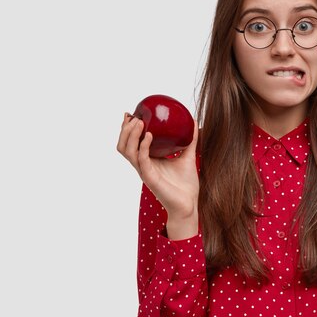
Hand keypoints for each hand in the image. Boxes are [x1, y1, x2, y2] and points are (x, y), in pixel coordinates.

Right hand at [117, 113, 198, 236]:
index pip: (131, 142)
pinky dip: (143, 146)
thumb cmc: (186, 184)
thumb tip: (193, 121)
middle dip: (124, 130)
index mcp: (148, 160)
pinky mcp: (150, 178)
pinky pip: (142, 160)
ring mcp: (144, 172)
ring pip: (127, 151)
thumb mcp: (188, 155)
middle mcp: (143, 165)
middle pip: (123, 146)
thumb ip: (190, 139)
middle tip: (133, 117)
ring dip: (130, 135)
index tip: (131, 113)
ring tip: (139, 122)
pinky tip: (149, 136)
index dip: (127, 129)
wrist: (190, 203)